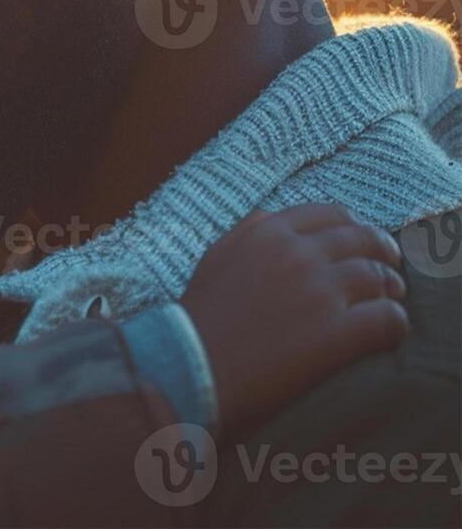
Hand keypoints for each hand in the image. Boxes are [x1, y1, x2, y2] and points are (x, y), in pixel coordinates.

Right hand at [182, 204, 407, 433]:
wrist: (187, 368)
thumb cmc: (198, 320)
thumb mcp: (217, 258)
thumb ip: (249, 232)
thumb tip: (277, 220)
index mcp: (266, 232)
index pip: (333, 214)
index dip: (357, 228)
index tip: (363, 246)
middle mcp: (296, 253)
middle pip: (364, 241)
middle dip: (384, 255)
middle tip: (390, 274)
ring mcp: (319, 291)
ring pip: (379, 278)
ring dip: (391, 291)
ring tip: (389, 304)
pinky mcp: (337, 333)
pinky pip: (388, 319)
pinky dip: (395, 325)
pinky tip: (386, 335)